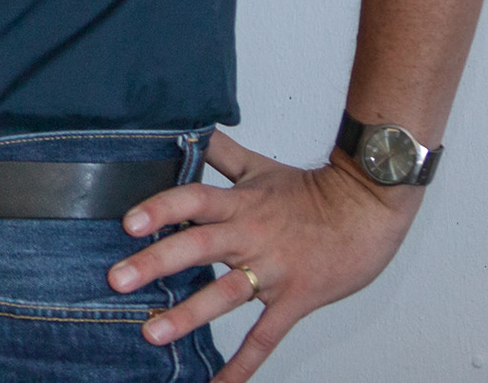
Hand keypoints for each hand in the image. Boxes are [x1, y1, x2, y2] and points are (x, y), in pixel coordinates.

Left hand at [109, 130, 419, 379]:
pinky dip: (244, 363)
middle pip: (199, 246)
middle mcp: (251, 236)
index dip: (162, 209)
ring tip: (152, 333)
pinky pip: (266, 335)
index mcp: (240, 203)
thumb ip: (219, 152)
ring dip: (189, 315)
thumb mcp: (260, 167)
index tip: (129, 223)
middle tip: (116, 280)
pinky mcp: (295, 299)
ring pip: (226, 294)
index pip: (194, 198)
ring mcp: (273, 270)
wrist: (371, 209)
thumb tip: (187, 128)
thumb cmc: (312, 191)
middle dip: (156, 263)